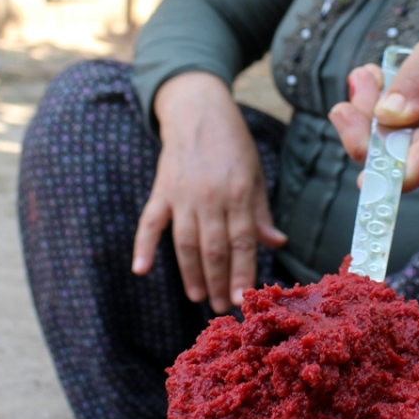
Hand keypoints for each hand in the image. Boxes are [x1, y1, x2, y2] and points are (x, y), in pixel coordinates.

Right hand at [132, 73, 286, 313]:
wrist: (198, 110)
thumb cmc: (232, 143)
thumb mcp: (255, 174)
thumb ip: (260, 212)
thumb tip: (277, 243)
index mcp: (239, 193)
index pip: (243, 242)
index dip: (243, 273)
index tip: (244, 299)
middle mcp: (211, 197)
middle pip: (215, 249)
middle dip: (219, 282)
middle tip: (221, 308)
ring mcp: (183, 194)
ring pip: (186, 243)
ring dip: (191, 274)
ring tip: (198, 298)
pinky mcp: (161, 190)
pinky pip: (149, 222)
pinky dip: (143, 246)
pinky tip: (141, 269)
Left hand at [329, 29, 418, 191]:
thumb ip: (417, 76)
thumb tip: (386, 115)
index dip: (400, 167)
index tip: (364, 177)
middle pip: (404, 159)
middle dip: (367, 123)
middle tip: (363, 78)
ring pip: (392, 159)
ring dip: (370, 121)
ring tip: (377, 78)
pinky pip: (395, 156)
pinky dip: (380, 128)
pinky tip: (386, 98)